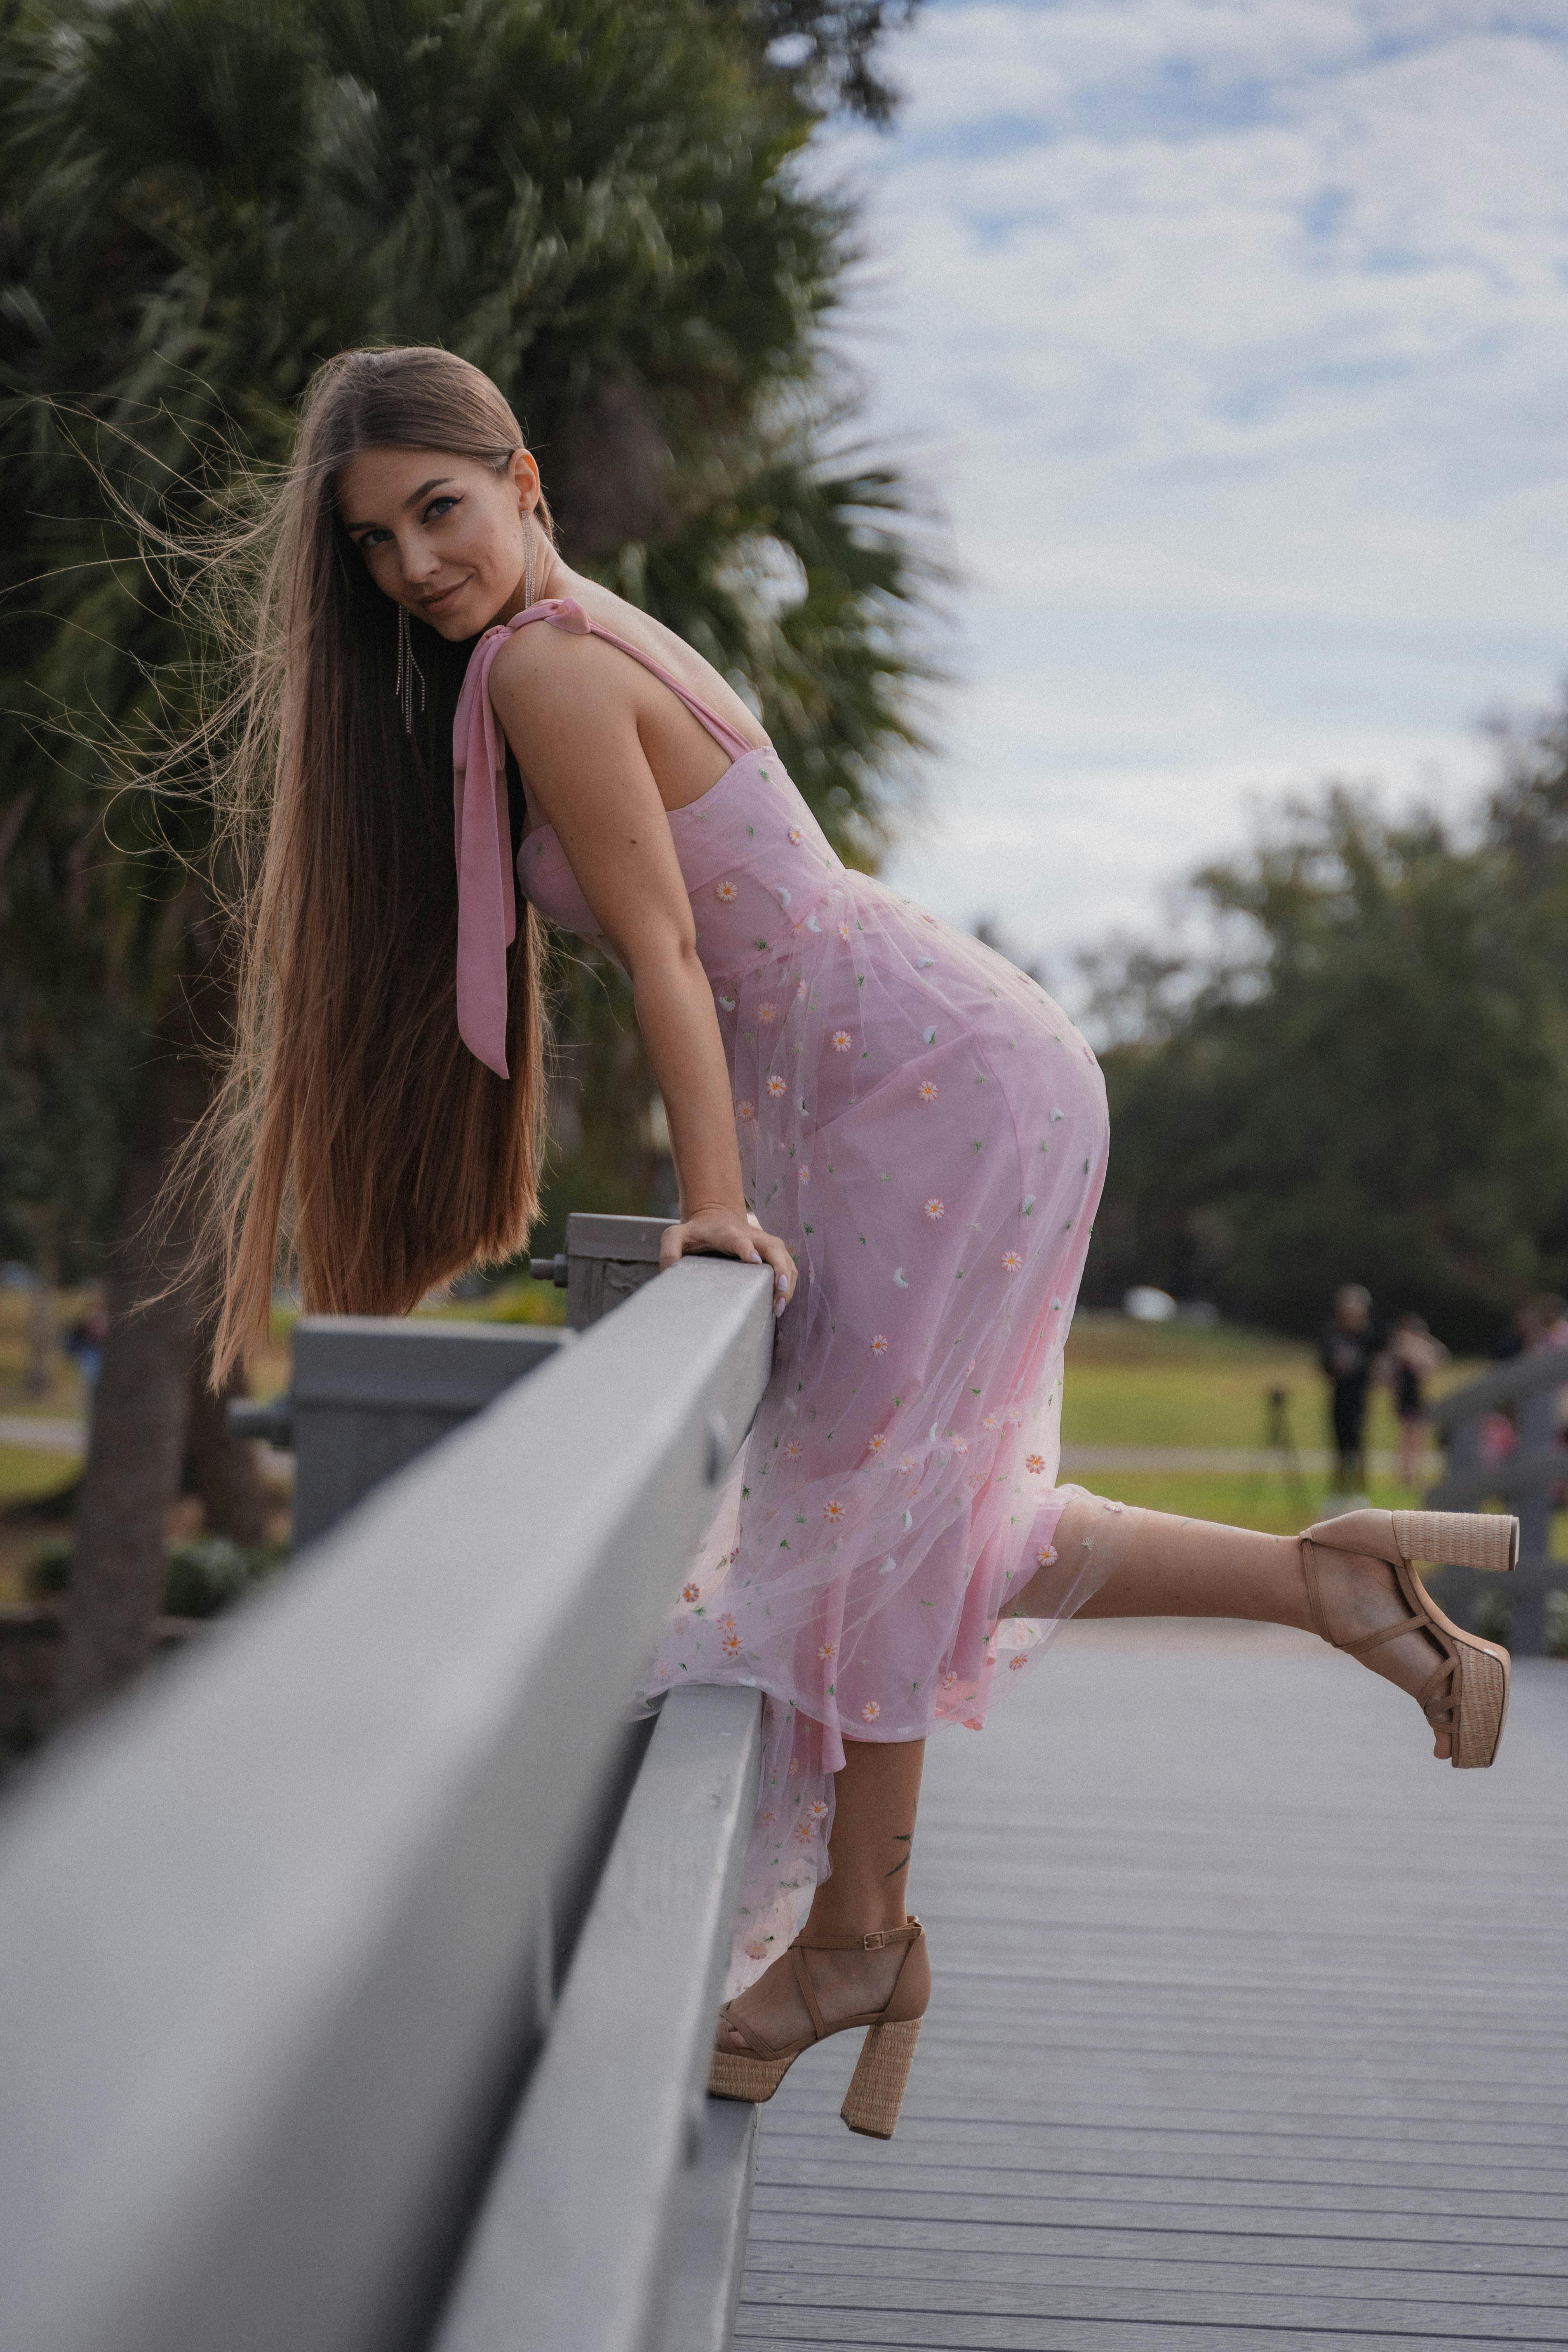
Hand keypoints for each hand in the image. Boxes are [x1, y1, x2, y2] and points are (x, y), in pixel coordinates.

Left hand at [659, 1204, 796, 1316]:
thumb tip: (670, 1274)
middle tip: (779, 1293)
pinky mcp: (773, 1252)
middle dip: (780, 1270)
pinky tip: (782, 1302)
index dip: (748, 1249)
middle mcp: (752, 1235)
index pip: (740, 1239)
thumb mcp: (675, 1236)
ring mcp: (765, 1243)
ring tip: (780, 1306)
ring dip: (787, 1281)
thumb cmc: (696, 1231)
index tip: (755, 1262)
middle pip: (774, 1249)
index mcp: (727, 1232)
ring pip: (785, 1259)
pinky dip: (789, 1283)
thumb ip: (669, 1250)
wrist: (716, 1216)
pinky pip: (788, 1266)